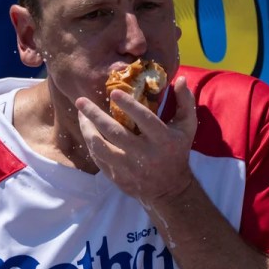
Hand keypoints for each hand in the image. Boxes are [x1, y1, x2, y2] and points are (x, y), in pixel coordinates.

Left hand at [75, 77, 196, 202]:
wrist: (169, 189)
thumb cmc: (177, 151)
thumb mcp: (187, 127)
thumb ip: (185, 102)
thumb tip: (179, 78)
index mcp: (163, 140)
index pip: (144, 119)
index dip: (129, 105)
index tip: (113, 92)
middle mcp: (145, 154)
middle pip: (115, 133)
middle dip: (95, 115)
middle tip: (81, 101)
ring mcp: (129, 167)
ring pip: (101, 147)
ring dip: (87, 130)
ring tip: (81, 115)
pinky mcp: (117, 177)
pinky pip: (98, 158)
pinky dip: (91, 143)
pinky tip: (87, 131)